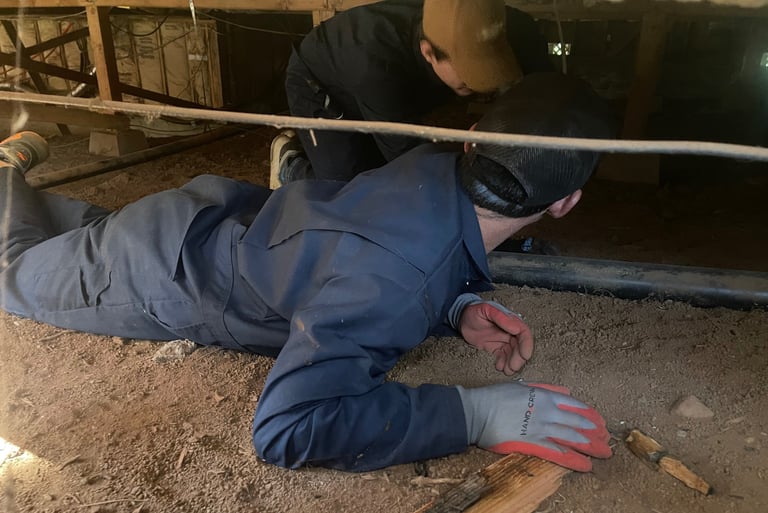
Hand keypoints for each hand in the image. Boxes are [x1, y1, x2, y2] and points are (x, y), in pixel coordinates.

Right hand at [457, 382, 611, 471]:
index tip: (599, 420)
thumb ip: (544, 388)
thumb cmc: (495, 396)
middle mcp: (546, 411)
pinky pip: (555, 452)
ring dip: (589, 445)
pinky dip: (571, 458)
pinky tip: (584, 464)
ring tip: (603, 452)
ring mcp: (540, 428)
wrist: (477, 411)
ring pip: (571, 437)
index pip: (573, 405)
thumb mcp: (521, 386)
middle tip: (606, 438)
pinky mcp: (531, 443)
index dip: (588, 413)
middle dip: (594, 431)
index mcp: (544, 396)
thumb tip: (564, 391)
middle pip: (576, 422)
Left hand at [459, 301, 532, 374]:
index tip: (525, 355)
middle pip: (520, 346)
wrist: (462, 319)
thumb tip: (516, 328)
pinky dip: (503, 363)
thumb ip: (501, 317)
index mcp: (510, 321)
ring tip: (508, 370)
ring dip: (512, 363)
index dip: (526, 345)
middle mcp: (509, 331)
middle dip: (518, 358)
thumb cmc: (474, 311)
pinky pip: (503, 357)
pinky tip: (499, 367)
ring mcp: (503, 340)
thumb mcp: (486, 310)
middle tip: (513, 367)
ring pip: (512, 353)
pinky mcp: (496, 348)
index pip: (523, 333)